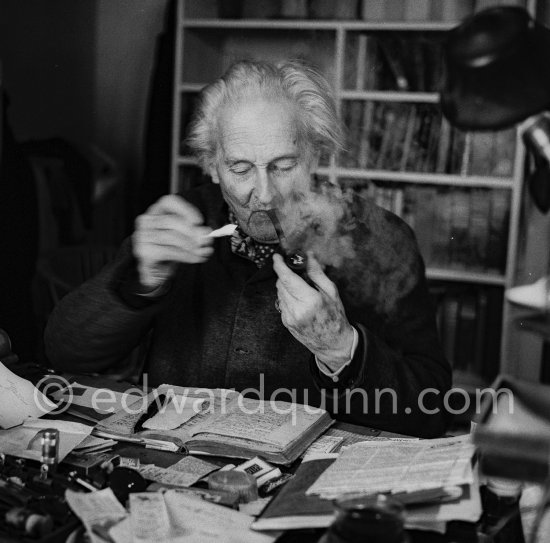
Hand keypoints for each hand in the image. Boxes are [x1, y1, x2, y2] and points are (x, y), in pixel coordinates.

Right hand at [132, 195, 213, 288]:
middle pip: (170, 220)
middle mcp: (146, 221)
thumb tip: (205, 233)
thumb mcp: (183, 236)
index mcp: (156, 212)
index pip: (168, 202)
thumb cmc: (171, 250)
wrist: (156, 272)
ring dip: (190, 245)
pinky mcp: (144, 252)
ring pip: (170, 237)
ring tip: (203, 251)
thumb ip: (194, 232)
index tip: (199, 221)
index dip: (185, 209)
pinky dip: (186, 255)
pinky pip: (168, 251)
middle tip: (207, 240)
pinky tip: (196, 258)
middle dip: (191, 231)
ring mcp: (143, 236)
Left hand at [273, 252, 354, 370]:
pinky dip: (287, 296)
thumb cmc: (335, 317)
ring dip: (286, 285)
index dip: (279, 265)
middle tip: (296, 271)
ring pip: (279, 292)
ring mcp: (289, 318)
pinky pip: (281, 302)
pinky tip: (299, 300)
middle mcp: (296, 310)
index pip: (287, 278)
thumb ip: (317, 273)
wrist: (333, 344)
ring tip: (301, 288)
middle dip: (285, 274)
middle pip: (281, 284)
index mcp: (310, 301)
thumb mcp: (331, 292)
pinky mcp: (285, 322)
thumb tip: (308, 256)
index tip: (277, 257)